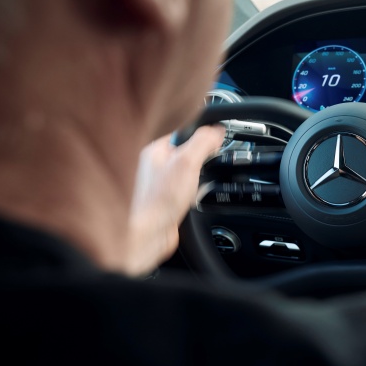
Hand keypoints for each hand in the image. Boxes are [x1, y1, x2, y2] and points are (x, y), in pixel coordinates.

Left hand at [125, 125, 224, 275]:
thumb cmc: (158, 200)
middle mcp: (156, 167)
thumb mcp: (187, 162)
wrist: (148, 234)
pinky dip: (195, 196)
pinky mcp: (167, 202)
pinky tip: (193, 201)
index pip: (184, 134)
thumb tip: (216, 130)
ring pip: (189, 175)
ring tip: (197, 188)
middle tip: (208, 168)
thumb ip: (202, 141)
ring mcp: (161, 185)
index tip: (216, 143)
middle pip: (189, 155)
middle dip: (202, 162)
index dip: (202, 138)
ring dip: (199, 182)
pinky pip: (187, 193)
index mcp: (156, 151)